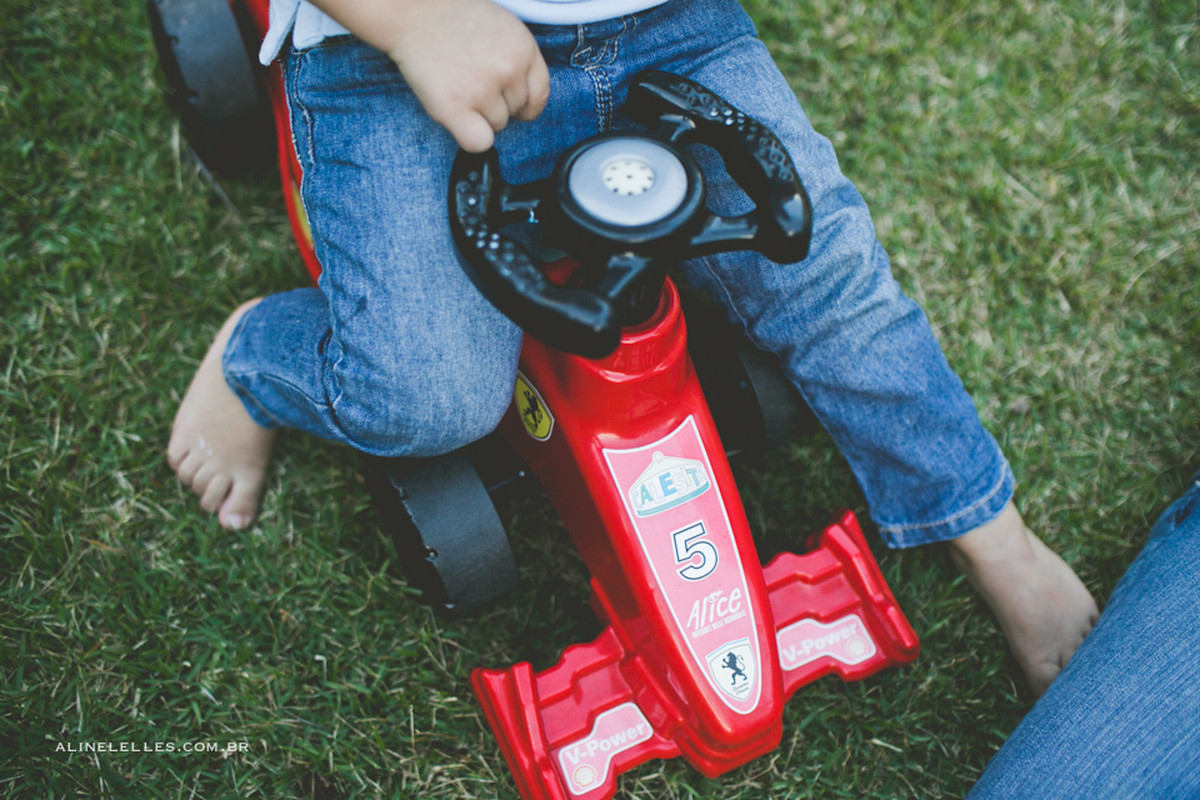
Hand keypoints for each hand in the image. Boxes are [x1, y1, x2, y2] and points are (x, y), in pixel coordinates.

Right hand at [312, 0, 549, 151]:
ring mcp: (481, 90)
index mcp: (524, 48)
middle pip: (515, 112)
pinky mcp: (455, 107)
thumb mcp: (503, 28)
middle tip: (472, 81)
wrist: (413, 11)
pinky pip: (479, 143)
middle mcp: (507, 70)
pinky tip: (458, 117)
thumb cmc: (454, 18)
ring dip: (479, 116)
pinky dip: (470, 137)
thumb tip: (527, 100)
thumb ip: (519, 60)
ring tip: (459, 88)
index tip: (515, 105)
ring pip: (497, 127)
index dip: (526, 104)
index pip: (539, 95)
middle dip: (496, 102)